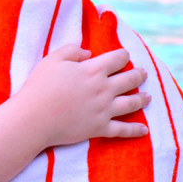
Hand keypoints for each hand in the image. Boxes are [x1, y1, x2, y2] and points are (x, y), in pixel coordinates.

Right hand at [15, 44, 149, 148]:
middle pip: (130, 79)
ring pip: (132, 103)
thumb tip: (88, 54)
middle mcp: (104, 89)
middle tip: (144, 73)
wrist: (34, 118)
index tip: (125, 55)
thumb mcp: (53, 60)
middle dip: (139, 75)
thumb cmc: (40, 87)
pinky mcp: (99, 128)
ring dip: (143, 98)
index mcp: (93, 70)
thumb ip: (72, 51)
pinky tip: (144, 130)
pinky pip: (122, 130)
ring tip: (149, 97)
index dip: (123, 55)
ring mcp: (104, 110)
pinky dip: (135, 130)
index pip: (118, 58)